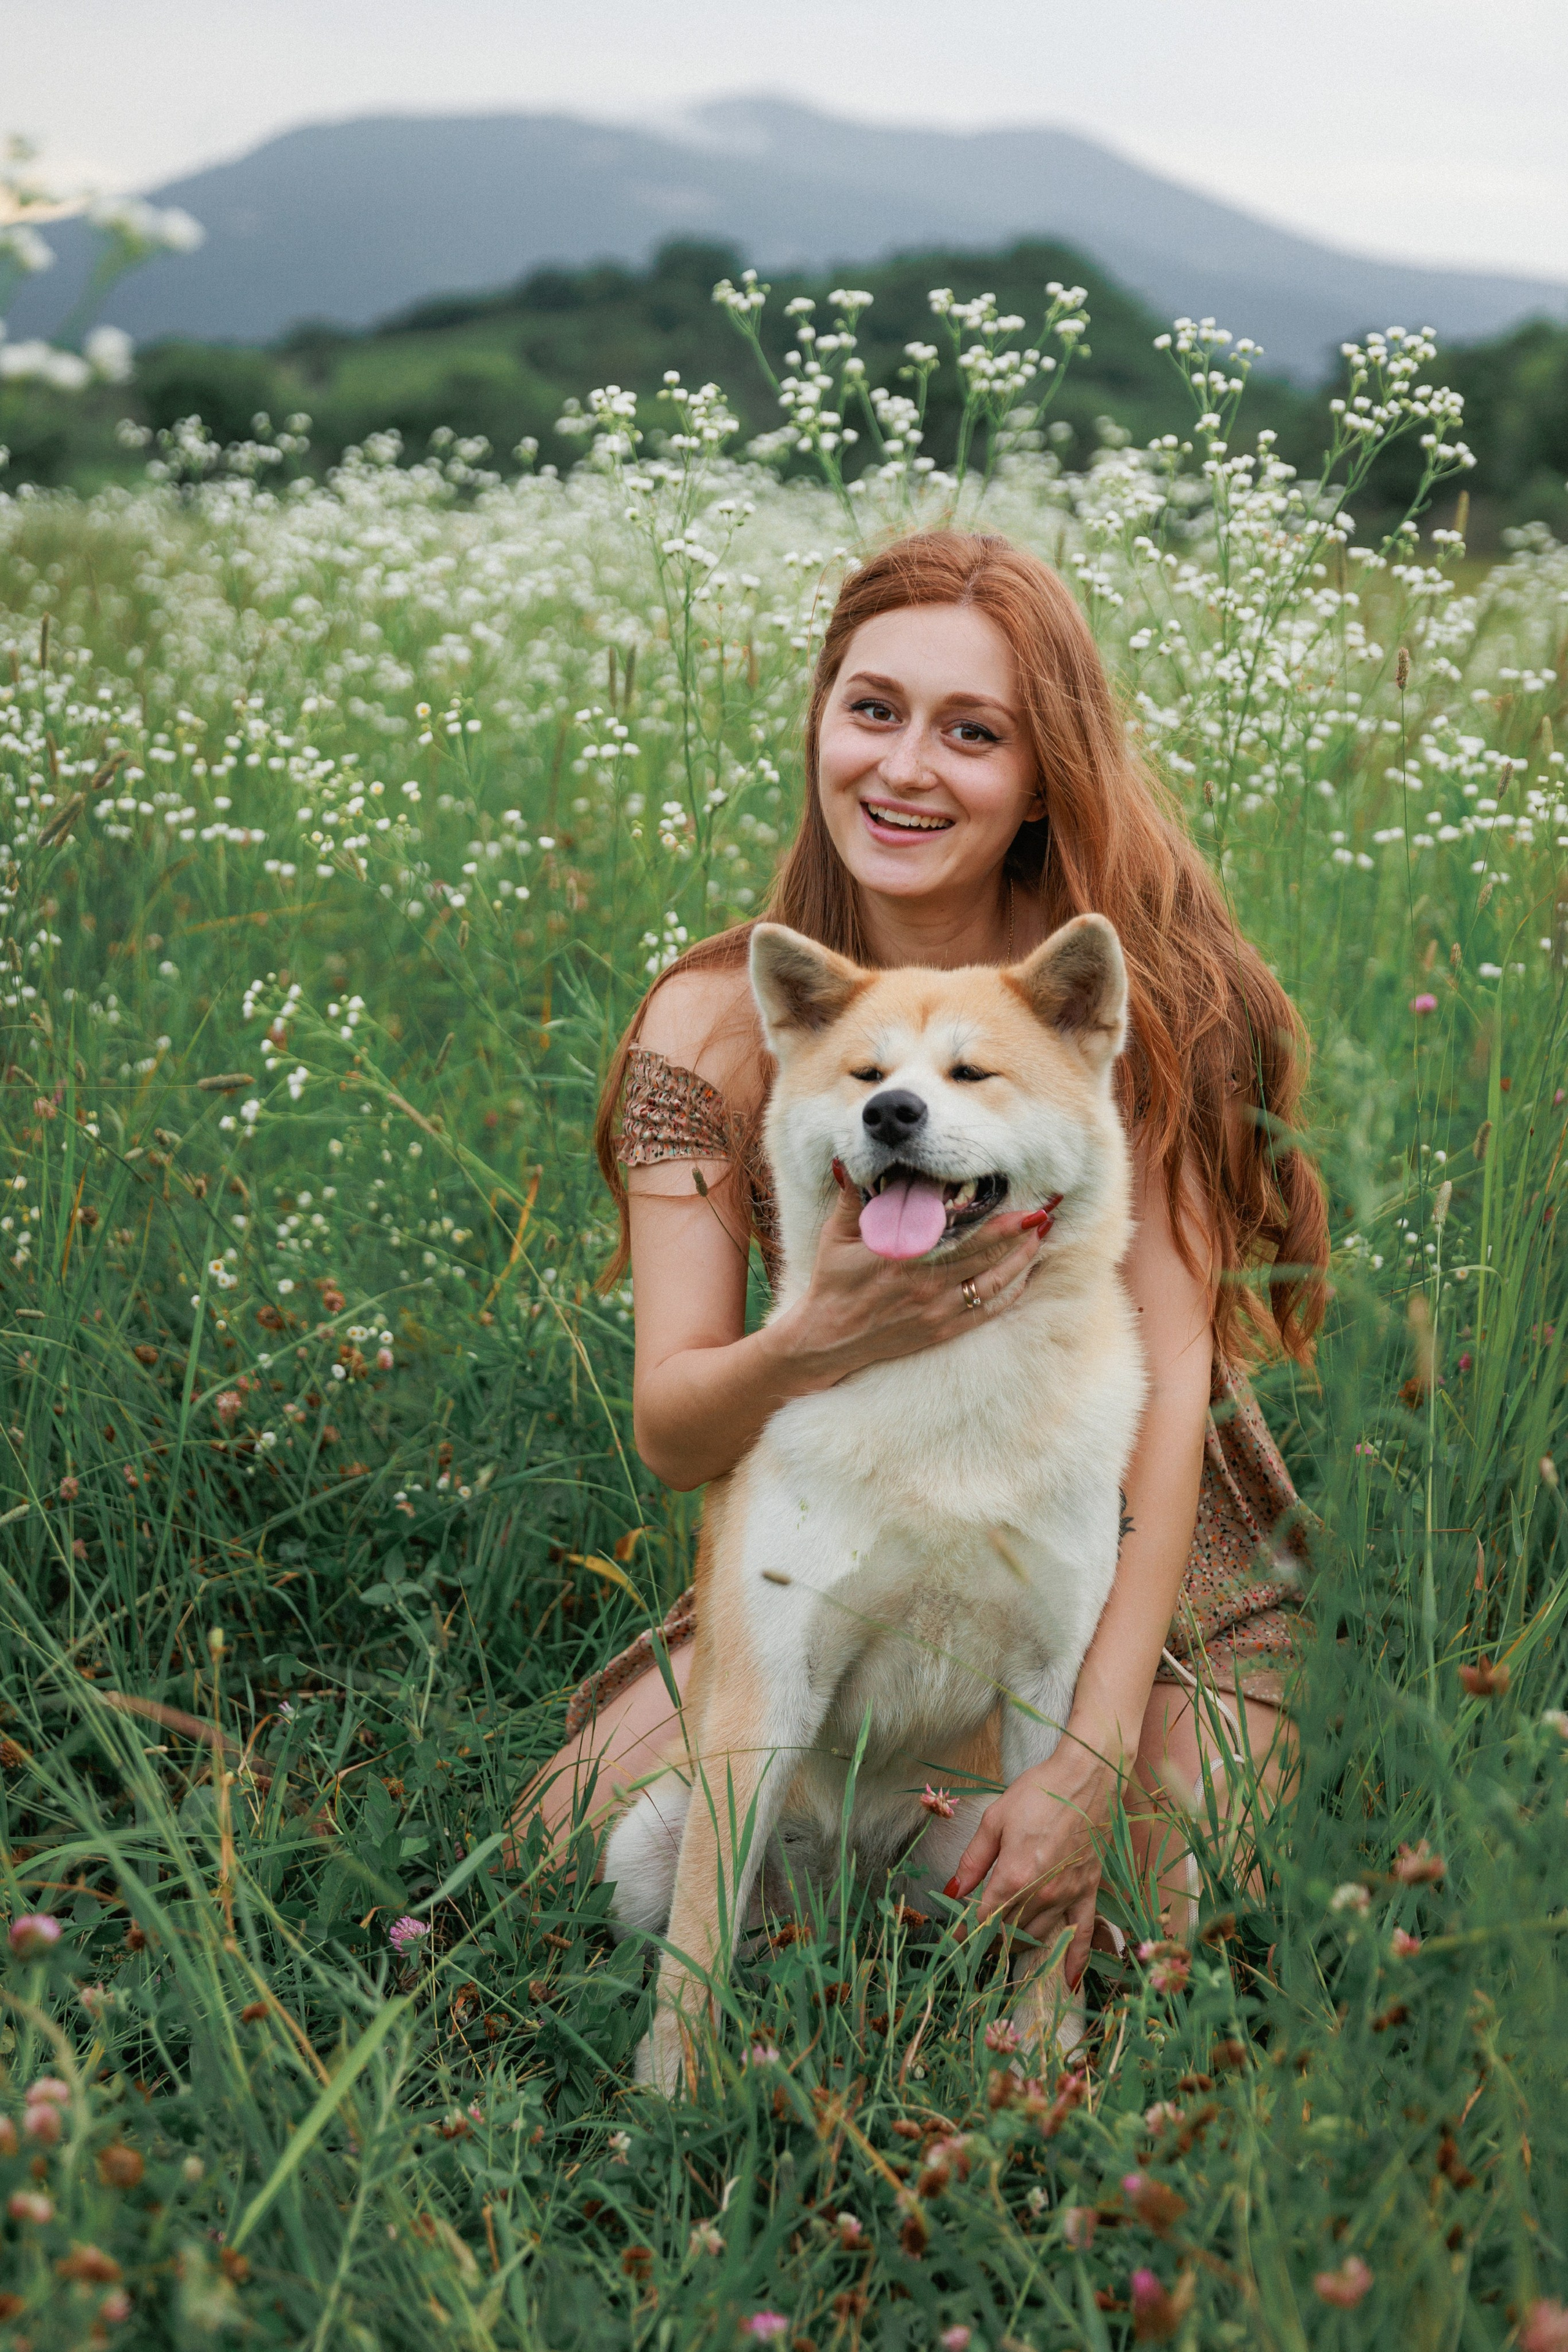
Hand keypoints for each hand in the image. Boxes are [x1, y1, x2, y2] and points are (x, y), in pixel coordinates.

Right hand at [764, 1173, 1052, 1391]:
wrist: (829, 1339)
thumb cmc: (833, 1282)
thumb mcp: (836, 1235)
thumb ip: (852, 1197)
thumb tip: (850, 1161)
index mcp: (906, 1255)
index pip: (965, 1234)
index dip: (1001, 1220)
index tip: (1026, 1202)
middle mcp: (928, 1283)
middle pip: (990, 1255)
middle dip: (1023, 1232)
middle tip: (1048, 1210)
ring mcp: (939, 1310)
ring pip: (995, 1283)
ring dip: (1024, 1259)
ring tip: (1043, 1236)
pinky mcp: (942, 1330)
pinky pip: (987, 1311)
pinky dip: (1010, 1293)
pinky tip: (1024, 1276)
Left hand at [946, 1741, 1117, 1989]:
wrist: (1086, 1778)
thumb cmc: (1037, 1793)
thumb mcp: (994, 1820)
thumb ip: (972, 1861)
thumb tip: (952, 1891)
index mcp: (1013, 1875)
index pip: (982, 1919)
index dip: (964, 1932)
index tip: (952, 1939)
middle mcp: (1042, 1893)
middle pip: (1008, 1932)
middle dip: (987, 1939)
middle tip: (973, 1941)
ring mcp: (1068, 1895)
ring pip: (1037, 1936)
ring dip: (1017, 1944)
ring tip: (1002, 1946)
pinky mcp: (1088, 1892)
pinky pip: (1083, 1934)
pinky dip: (1074, 1960)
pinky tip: (1068, 1983)